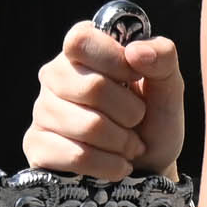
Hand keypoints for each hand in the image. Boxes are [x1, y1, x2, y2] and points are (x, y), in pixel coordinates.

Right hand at [22, 22, 184, 180]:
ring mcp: (41, 111)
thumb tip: (135, 51)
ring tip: (130, 144)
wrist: (149, 166)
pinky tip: (117, 164)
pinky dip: (109, 165)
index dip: (115, 60)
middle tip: (137, 119)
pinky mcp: (37, 146)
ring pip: (88, 126)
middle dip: (131, 111)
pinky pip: (76, 156)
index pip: (81, 40)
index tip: (136, 76)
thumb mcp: (169, 84)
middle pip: (92, 87)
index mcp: (83, 51)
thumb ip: (163, 58)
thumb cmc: (154, 117)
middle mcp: (54, 76)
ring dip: (123, 142)